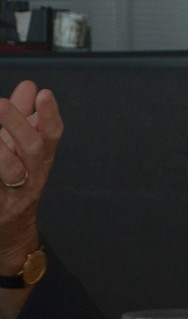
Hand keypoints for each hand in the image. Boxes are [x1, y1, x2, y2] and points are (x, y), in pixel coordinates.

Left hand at [0, 81, 62, 271]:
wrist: (9, 232)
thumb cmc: (14, 182)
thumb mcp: (21, 149)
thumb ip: (24, 117)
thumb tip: (29, 86)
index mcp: (41, 158)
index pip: (52, 134)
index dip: (50, 114)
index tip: (45, 94)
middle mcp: (33, 175)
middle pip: (31, 149)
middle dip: (17, 125)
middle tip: (1, 103)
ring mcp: (14, 194)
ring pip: (10, 171)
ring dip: (1, 152)